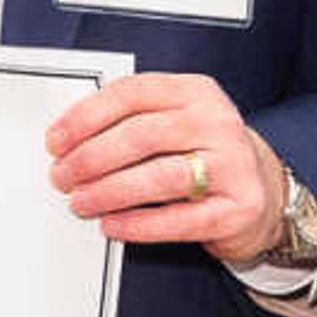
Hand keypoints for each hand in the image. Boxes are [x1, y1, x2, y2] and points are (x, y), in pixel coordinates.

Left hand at [43, 72, 286, 264]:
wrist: (261, 189)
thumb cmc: (200, 153)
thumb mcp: (171, 122)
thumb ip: (128, 122)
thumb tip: (66, 144)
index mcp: (195, 92)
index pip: (132, 93)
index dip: (86, 118)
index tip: (55, 142)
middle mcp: (217, 122)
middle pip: (142, 135)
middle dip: (91, 158)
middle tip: (62, 177)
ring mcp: (233, 164)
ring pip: (160, 176)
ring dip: (110, 191)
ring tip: (81, 202)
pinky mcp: (239, 206)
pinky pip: (180, 218)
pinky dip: (139, 224)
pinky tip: (113, 225)